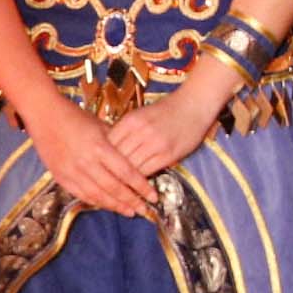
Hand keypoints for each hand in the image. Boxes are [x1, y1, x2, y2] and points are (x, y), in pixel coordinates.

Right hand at [25, 99, 156, 218]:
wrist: (44, 115)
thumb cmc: (75, 117)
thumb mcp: (100, 126)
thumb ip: (117, 143)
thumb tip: (135, 159)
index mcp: (99, 147)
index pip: (126, 172)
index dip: (141, 186)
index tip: (152, 195)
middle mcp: (86, 162)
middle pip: (114, 188)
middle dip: (132, 201)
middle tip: (144, 210)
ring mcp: (72, 171)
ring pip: (98, 195)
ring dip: (115, 206)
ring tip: (129, 212)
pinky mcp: (61, 177)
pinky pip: (82, 195)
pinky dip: (96, 202)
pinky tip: (108, 205)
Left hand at [107, 76, 225, 180]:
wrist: (194, 105)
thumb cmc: (167, 110)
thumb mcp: (141, 114)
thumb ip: (126, 129)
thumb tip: (109, 148)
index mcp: (131, 120)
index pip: (108, 144)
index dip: (102, 158)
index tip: (98, 167)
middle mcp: (141, 132)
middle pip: (117, 157)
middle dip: (110, 170)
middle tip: (104, 182)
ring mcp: (155, 144)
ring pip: (130, 167)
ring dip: (124, 179)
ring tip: (117, 188)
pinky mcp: (168, 154)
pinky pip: (146, 171)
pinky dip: (139, 180)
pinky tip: (135, 184)